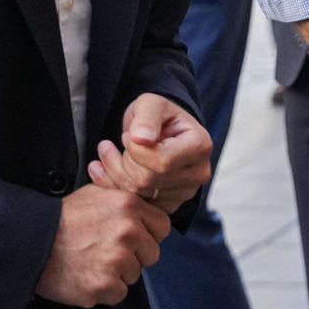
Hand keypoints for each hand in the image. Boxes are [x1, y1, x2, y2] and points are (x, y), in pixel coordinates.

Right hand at [33, 185, 171, 307]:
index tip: (135, 239)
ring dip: (118, 274)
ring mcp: (117, 261)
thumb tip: (146, 198)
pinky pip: (118, 294)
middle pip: (152, 254)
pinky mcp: (104, 285)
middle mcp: (128, 232)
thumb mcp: (96, 193)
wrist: (31, 243)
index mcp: (130, 206)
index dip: (149, 234)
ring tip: (93, 262)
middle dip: (135, 256)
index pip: (162, 227)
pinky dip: (105, 290)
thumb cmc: (62, 218)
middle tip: (109, 253)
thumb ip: (124, 196)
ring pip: (134, 275)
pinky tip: (87, 276)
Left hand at [87, 94, 212, 213]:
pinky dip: (115, 187)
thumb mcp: (151, 104)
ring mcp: (185, 192)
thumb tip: (141, 138)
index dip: (136, 149)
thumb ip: (147, 117)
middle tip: (121, 142)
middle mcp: (199, 173)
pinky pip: (135, 205)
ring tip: (111, 152)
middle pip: (147, 179)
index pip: (161, 161)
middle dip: (124, 160)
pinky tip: (108, 170)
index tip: (132, 134)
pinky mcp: (169, 205)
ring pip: (137, 193)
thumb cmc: (158, 115)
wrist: (162, 129)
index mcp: (200, 146)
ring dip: (115, 172)